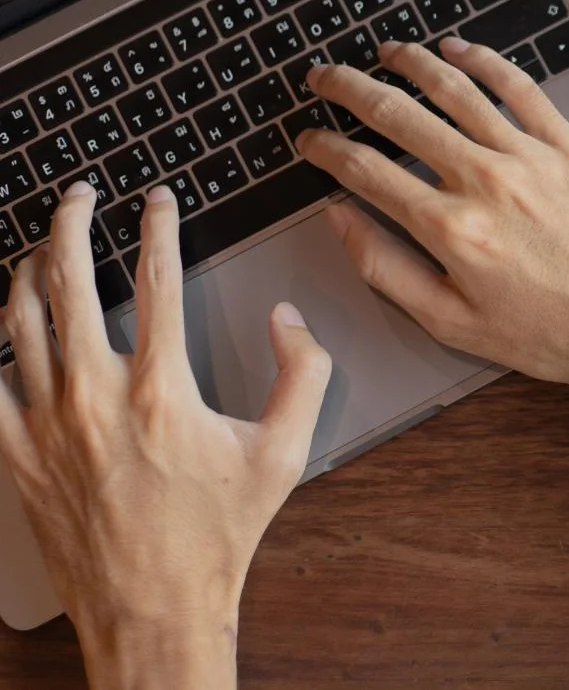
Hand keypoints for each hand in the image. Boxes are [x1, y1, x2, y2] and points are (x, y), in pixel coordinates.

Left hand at [0, 183, 331, 689]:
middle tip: (80, 196)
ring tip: (37, 244)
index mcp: (163, 390)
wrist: (152, 608)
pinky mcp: (17, 455)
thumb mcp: (284, 453)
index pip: (157, 277)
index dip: (157, 225)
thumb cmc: (217, 536)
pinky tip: (4, 323)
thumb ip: (303, 373)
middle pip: (69, 281)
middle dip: (70, 222)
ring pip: (19, 320)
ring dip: (27, 269)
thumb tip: (287, 317)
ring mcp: (48, 425)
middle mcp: (96, 397)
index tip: (157, 199)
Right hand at [296, 38, 568, 398]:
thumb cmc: (549, 336)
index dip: (326, 149)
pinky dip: (485, 61)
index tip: (308, 139)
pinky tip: (458, 49)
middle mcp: (485, 181)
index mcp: (449, 228)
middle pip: (399, 116)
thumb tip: (339, 219)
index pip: (365, 170)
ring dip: (411, 63)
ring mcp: (532, 158)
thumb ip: (386, 268)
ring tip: (385, 52)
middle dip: (350, 90)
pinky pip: (521, 89)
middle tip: (325, 78)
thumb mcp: (452, 322)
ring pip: (456, 90)